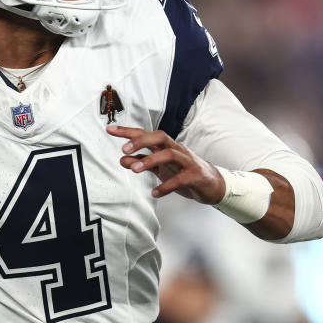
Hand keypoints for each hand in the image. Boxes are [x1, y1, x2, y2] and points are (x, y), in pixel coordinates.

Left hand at [106, 125, 225, 202]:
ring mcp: (187, 162)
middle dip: (141, 140)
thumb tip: (122, 159)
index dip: (128, 131)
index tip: (110, 130)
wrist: (212, 184)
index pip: (146, 134)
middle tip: (124, 149)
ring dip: (151, 160)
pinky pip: (181, 179)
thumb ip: (142, 162)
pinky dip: (167, 186)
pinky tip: (155, 193)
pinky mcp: (195, 176)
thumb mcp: (160, 168)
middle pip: (160, 137)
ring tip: (135, 170)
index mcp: (166, 146)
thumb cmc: (183, 172)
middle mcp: (177, 150)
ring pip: (170, 154)